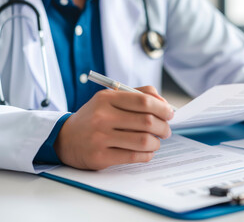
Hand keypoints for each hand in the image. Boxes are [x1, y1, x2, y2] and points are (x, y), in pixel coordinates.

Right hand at [54, 86, 173, 169]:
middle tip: (165, 130)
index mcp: (107, 98)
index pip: (144, 101)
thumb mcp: (110, 99)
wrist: (65, 138)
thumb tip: (164, 104)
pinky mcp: (100, 157)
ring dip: (156, 142)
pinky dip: (147, 154)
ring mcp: (100, 138)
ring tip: (155, 142)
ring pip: (143, 141)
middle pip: (147, 121)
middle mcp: (102, 117)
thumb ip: (137, 95)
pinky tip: (146, 151)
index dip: (162, 108)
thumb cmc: (94, 117)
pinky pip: (134, 156)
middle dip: (163, 127)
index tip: (169, 113)